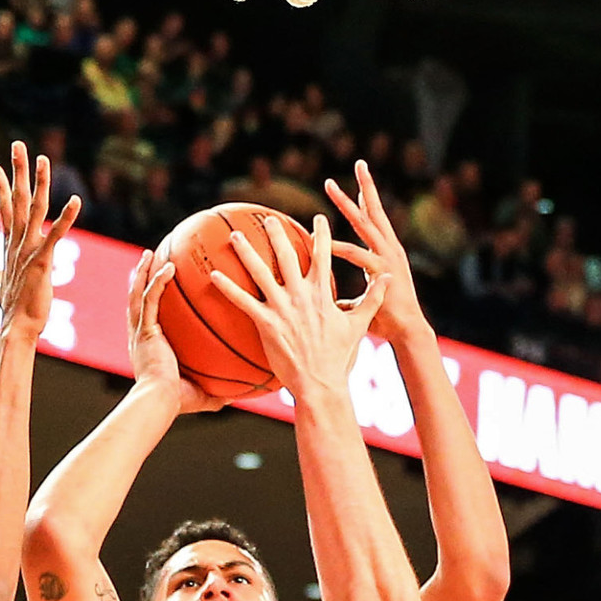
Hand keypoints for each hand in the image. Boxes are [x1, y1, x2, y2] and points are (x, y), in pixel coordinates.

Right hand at [0, 142, 79, 337]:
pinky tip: (76, 200)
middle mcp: (17, 243)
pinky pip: (56, 234)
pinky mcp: (43, 261)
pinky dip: (67, 217)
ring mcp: (28, 250)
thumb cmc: (12, 312)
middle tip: (18, 144)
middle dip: (17, 170)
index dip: (1, 187)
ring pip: (34, 209)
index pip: (4, 209)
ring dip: (40, 183)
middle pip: (17, 199)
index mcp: (10, 246)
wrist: (16, 329)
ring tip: (44, 159)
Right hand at [125, 249, 225, 414]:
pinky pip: (151, 299)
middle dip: (140, 279)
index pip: (146, 319)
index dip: (148, 302)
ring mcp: (140, 332)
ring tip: (150, 254)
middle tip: (147, 261)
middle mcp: (140, 337)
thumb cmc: (176, 403)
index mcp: (148, 348)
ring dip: (144, 272)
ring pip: (138, 294)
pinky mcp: (145, 331)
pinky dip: (158, 281)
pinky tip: (169, 266)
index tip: (154, 288)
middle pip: (137, 300)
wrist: (159, 402)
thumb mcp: (201, 395)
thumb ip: (217, 393)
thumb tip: (237, 396)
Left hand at [209, 216, 388, 398]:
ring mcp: (283, 308)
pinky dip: (228, 288)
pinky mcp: (267, 323)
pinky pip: (243, 302)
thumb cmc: (338, 358)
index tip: (318, 218)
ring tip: (236, 236)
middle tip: (269, 217)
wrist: (321, 383)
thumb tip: (387, 279)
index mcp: (323, 294)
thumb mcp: (358, 326)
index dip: (321, 235)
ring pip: (262, 273)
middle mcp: (302, 295)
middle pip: (288, 256)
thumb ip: (372, 300)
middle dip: (278, 234)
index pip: (323, 256)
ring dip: (247, 252)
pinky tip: (213, 275)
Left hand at [323, 161, 426, 341]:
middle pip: (374, 211)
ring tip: (331, 186)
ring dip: (346, 203)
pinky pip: (357, 256)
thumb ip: (344, 297)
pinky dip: (340, 247)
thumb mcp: (363, 302)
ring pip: (365, 224)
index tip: (357, 180)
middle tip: (359, 162)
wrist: (407, 333)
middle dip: (365, 186)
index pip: (374, 219)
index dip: (365, 199)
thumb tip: (328, 301)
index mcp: (386, 252)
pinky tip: (324, 241)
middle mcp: (389, 249)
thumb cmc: (386, 320)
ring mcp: (387, 259)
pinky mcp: (382, 273)